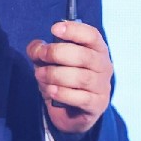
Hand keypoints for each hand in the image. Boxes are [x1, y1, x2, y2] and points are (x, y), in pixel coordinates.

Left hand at [25, 20, 111, 134]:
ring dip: (56, 75)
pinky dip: (63, 93)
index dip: (74, 30)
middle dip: (57, 53)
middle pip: (84, 56)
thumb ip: (40, 51)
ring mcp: (102, 86)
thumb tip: (37, 48)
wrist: (71, 112)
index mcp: (96, 49)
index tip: (54, 29)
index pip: (91, 35)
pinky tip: (51, 90)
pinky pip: (81, 98)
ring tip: (40, 75)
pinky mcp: (97, 104)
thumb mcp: (49, 62)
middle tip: (41, 55)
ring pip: (80, 77)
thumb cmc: (63, 79)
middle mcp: (103, 66)